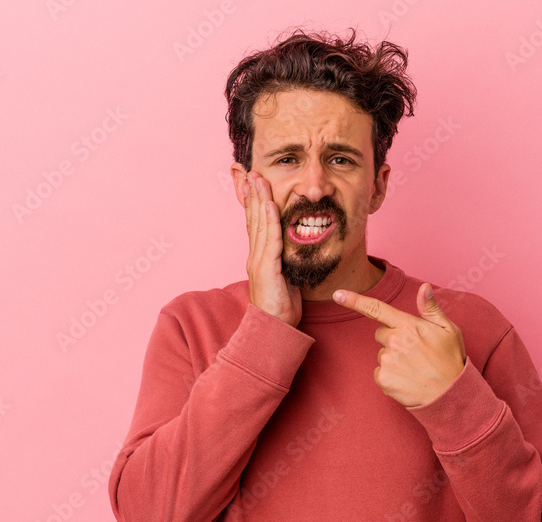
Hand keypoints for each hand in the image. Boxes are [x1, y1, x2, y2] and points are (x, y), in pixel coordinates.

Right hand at [241, 171, 300, 326]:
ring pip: (259, 224)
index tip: (253, 182)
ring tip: (258, 179)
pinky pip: (270, 240)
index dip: (254, 202)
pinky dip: (269, 221)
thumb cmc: (281, 308)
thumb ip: (285, 262)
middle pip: (252, 219)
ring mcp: (259, 262)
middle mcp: (255, 256)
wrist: (273, 329)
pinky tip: (269, 205)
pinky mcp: (266, 269)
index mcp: (259, 257)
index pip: (255, 224)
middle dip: (251, 193)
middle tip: (248, 171)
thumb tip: (293, 251)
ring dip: (259, 199)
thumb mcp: (285, 279)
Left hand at [333, 283, 465, 406]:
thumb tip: (424, 287)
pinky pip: (380, 373)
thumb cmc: (450, 361)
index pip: (376, 309)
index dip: (354, 300)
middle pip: (382, 334)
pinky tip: (407, 380)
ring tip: (415, 368)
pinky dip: (391, 377)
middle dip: (394, 340)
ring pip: (382, 354)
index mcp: (408, 325)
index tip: (337, 294)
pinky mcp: (383, 379)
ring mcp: (387, 361)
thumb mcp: (448, 330)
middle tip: (415, 352)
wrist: (450, 395)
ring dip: (394, 360)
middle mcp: (395, 341)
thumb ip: (431, 308)